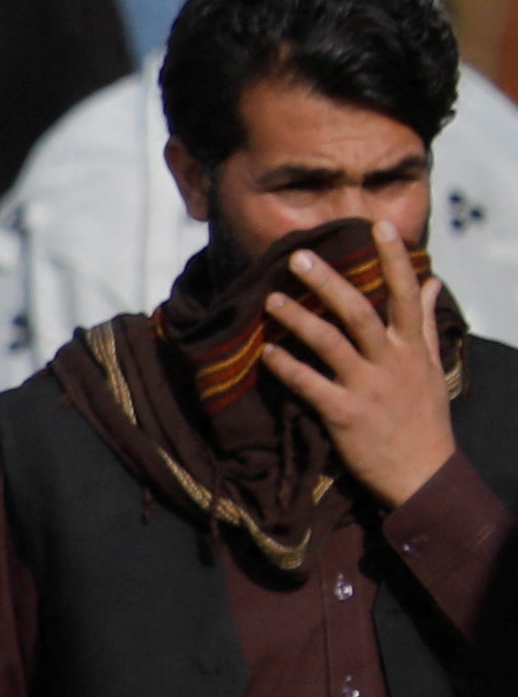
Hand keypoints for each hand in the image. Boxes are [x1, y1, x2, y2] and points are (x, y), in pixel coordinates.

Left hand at [263, 230, 461, 509]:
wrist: (421, 473)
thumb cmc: (423, 416)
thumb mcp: (431, 366)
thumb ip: (425, 322)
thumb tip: (431, 281)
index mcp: (412, 347)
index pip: (406, 293)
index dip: (394, 258)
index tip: (379, 223)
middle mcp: (392, 361)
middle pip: (360, 311)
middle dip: (329, 282)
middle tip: (297, 256)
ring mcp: (368, 387)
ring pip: (330, 344)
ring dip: (299, 319)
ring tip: (271, 299)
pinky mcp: (345, 414)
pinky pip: (309, 385)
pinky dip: (286, 369)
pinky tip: (265, 354)